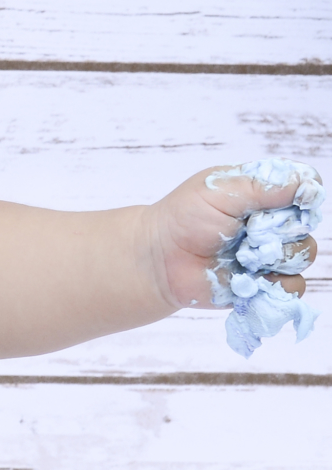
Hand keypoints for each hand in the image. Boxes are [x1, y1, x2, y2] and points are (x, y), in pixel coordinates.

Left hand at [145, 159, 321, 355]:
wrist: (162, 259)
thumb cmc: (185, 217)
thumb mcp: (220, 191)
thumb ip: (263, 186)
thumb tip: (307, 184)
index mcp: (263, 192)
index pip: (305, 186)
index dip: (306, 194)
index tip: (299, 199)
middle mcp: (272, 221)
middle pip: (306, 223)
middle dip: (281, 228)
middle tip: (249, 230)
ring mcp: (271, 253)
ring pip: (303, 253)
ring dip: (275, 255)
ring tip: (242, 254)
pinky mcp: (267, 283)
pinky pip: (294, 285)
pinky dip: (274, 282)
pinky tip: (248, 275)